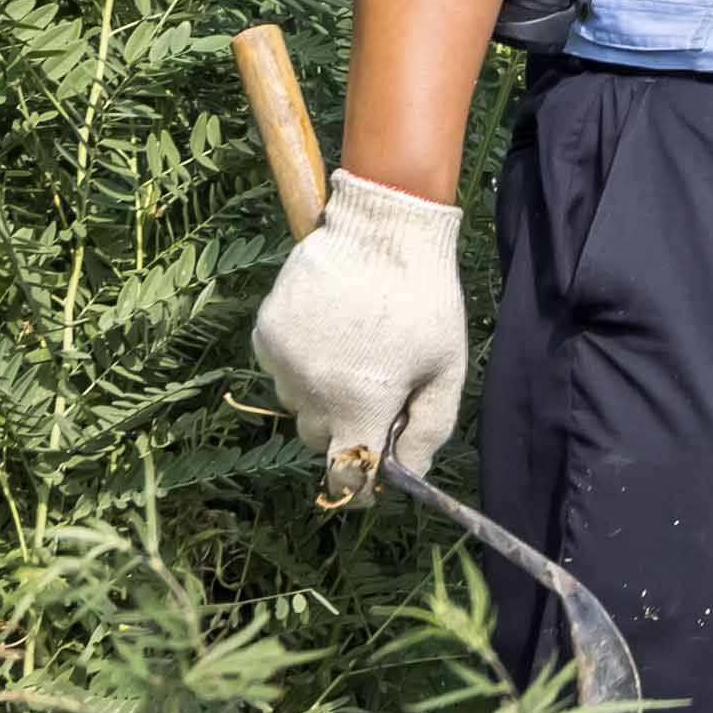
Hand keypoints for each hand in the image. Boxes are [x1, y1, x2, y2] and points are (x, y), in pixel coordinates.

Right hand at [254, 172, 469, 481]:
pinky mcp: (265, 332)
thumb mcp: (446, 369)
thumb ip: (429, 430)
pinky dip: (302, 362)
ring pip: (298, 404)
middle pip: (320, 438)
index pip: (346, 475)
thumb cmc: (426, 300)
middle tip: (377, 391)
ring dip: (321, 394)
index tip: (372, 481)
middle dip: (346, 427)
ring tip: (356, 350)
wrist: (383, 226)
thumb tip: (407, 475)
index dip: (360, 485)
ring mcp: (282, 360)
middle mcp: (311, 389)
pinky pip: (280, 369)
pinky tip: (331, 329)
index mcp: (359, 403)